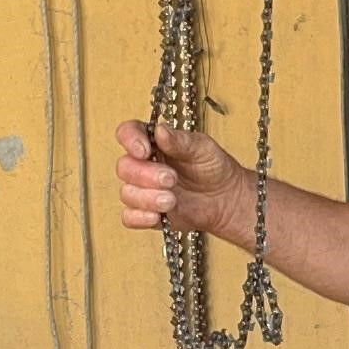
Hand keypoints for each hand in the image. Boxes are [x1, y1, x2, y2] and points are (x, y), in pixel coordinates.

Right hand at [116, 120, 248, 234]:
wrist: (224, 198)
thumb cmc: (213, 167)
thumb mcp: (202, 148)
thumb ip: (180, 140)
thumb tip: (160, 131)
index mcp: (153, 142)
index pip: (128, 133)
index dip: (130, 140)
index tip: (144, 151)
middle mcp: (143, 164)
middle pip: (124, 167)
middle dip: (146, 175)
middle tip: (171, 179)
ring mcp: (142, 189)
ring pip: (126, 193)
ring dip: (147, 198)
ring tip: (172, 200)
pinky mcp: (145, 212)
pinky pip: (129, 217)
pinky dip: (140, 217)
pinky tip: (157, 216)